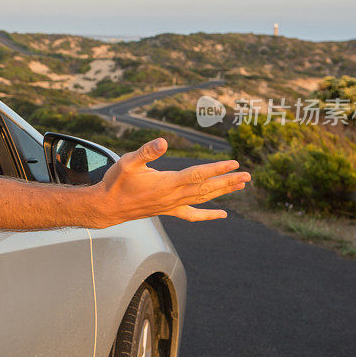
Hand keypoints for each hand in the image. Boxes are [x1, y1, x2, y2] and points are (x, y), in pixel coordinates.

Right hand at [91, 137, 249, 225]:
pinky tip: (221, 215)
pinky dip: (209, 215)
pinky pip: (193, 214)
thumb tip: (163, 141)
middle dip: (228, 181)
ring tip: (240, 186)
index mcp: (167, 183)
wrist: (107, 207)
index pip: (198, 175)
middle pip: (207, 188)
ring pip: (204, 199)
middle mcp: (173, 196)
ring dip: (223, 192)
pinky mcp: (169, 210)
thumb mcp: (128, 162)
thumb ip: (146, 151)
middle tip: (247, 176)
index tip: (234, 164)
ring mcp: (172, 205)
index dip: (217, 169)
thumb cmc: (116, 182)